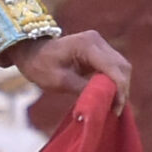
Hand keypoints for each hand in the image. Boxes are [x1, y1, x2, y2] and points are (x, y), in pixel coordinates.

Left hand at [2, 29, 131, 109]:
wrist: (30, 52)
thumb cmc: (39, 66)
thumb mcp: (59, 81)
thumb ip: (83, 89)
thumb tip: (104, 102)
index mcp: (86, 45)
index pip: (113, 68)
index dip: (119, 89)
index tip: (116, 108)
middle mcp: (96, 40)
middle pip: (121, 67)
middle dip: (122, 89)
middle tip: (115, 110)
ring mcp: (99, 44)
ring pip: (121, 67)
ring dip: (119, 86)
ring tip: (112, 105)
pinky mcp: (99, 50)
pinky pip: (113, 67)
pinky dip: (113, 81)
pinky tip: (109, 96)